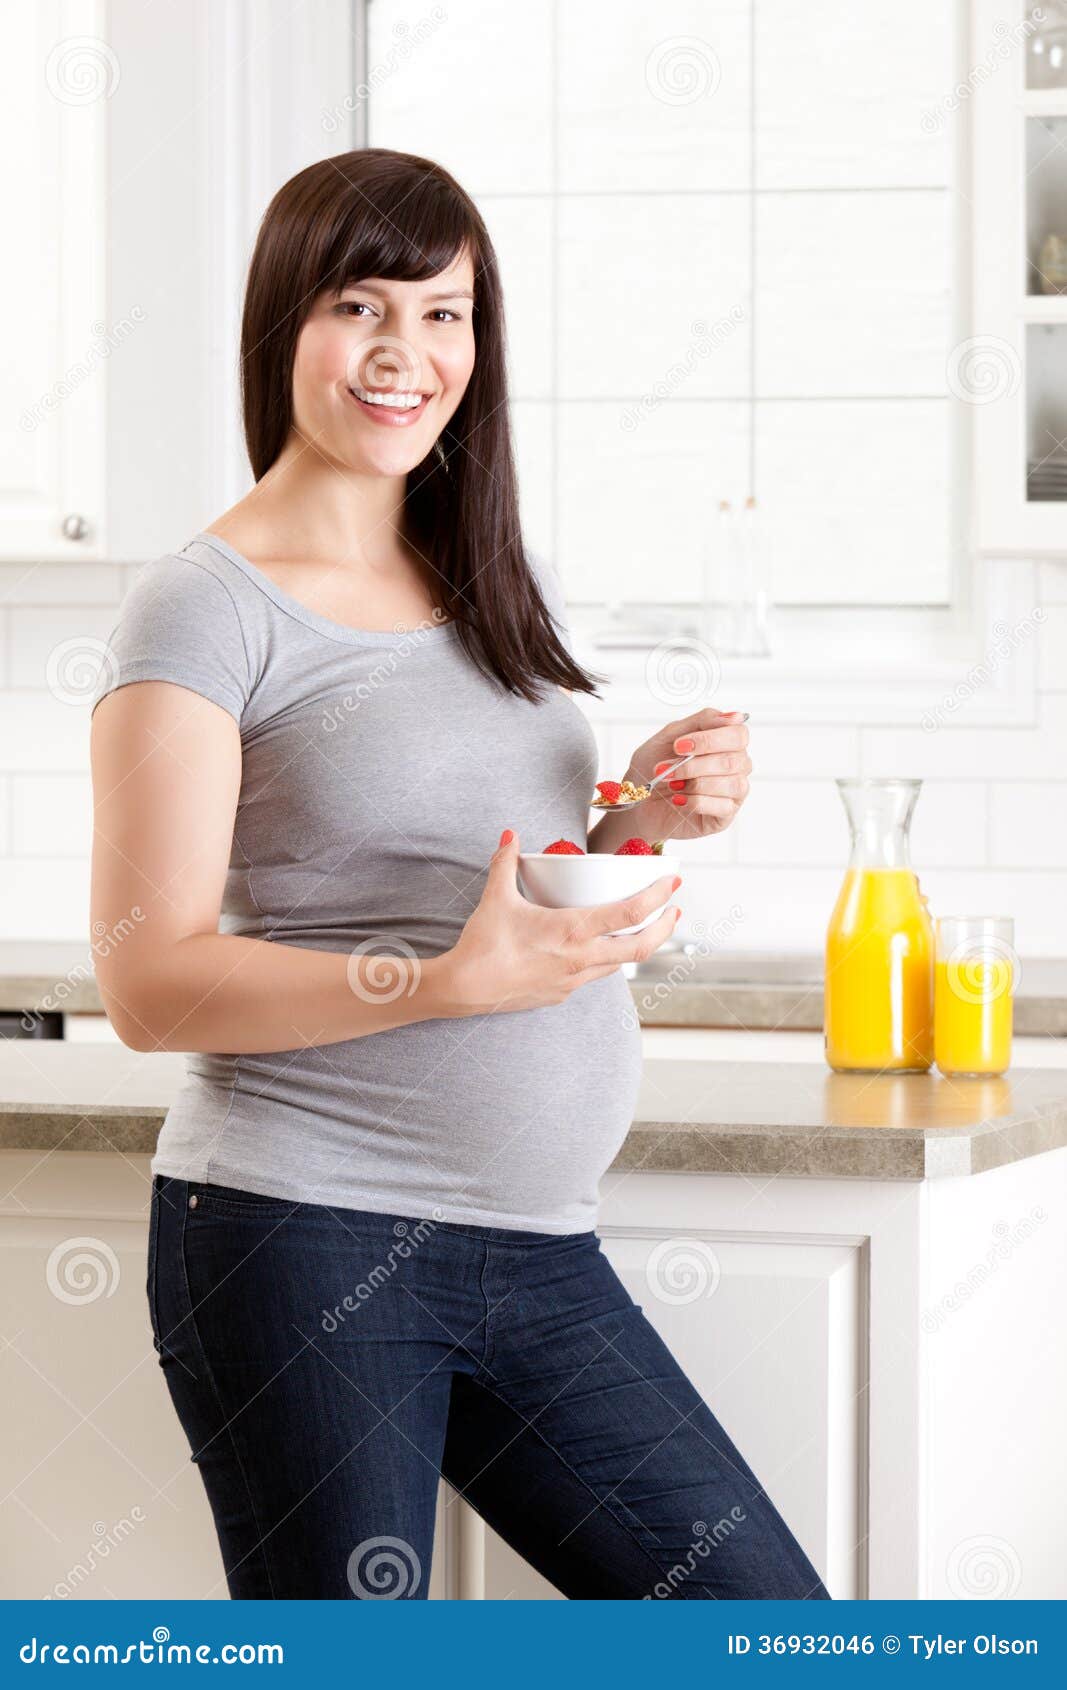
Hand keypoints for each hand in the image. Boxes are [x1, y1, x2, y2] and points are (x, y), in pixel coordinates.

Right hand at [439, 830, 681, 1015]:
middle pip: (641, 947)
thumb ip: (506, 862)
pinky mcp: (560, 994)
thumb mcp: (496, 897)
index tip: (672, 884)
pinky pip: (592, 976)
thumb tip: (509, 834)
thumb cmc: (483, 943)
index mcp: (573, 931)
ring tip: (644, 928)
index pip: (631, 913)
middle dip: (664, 927)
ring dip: (637, 946)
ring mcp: (573, 981)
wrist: (463, 988)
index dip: (658, 897)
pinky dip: (604, 960)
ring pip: (619, 964)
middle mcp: (581, 959)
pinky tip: (596, 949)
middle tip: (674, 910)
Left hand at [623, 707, 750, 842]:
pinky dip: (695, 802)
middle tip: (667, 768)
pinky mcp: (724, 816)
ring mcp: (733, 792)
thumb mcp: (670, 736)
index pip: (738, 735)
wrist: (637, 799)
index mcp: (726, 743)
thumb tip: (734, 717)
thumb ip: (701, 721)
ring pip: (731, 784)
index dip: (711, 739)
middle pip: (734, 760)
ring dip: (694, 783)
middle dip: (695, 764)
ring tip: (671, 784)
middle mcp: (736, 766)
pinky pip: (721, 807)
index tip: (680, 745)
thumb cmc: (654, 766)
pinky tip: (678, 799)